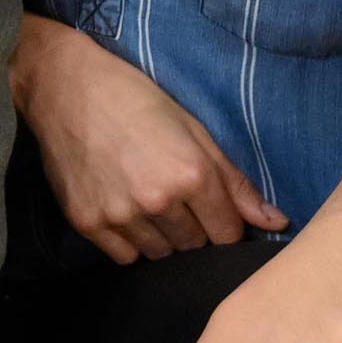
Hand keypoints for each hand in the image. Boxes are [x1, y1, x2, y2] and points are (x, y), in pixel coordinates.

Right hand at [13, 15, 287, 261]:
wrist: (64, 86)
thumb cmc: (134, 98)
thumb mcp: (193, 128)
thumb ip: (235, 182)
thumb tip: (277, 223)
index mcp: (190, 173)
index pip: (227, 233)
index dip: (225, 222)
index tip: (212, 208)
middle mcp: (157, 200)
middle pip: (194, 246)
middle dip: (193, 228)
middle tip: (174, 195)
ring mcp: (119, 214)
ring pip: (160, 254)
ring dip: (162, 236)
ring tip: (147, 198)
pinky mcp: (87, 221)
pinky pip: (124, 256)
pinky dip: (130, 240)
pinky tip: (124, 208)